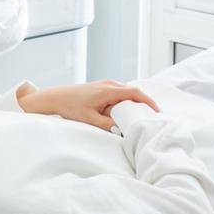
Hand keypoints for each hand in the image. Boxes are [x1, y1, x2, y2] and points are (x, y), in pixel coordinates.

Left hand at [19, 79, 159, 130]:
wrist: (57, 97)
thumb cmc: (71, 107)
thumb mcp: (89, 119)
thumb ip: (107, 124)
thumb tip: (122, 129)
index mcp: (108, 90)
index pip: (135, 92)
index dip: (148, 101)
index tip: (156, 111)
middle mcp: (109, 84)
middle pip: (133, 91)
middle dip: (144, 103)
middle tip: (151, 117)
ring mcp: (106, 84)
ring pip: (127, 92)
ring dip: (134, 102)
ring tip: (141, 116)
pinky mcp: (103, 87)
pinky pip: (120, 92)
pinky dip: (126, 101)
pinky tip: (127, 111)